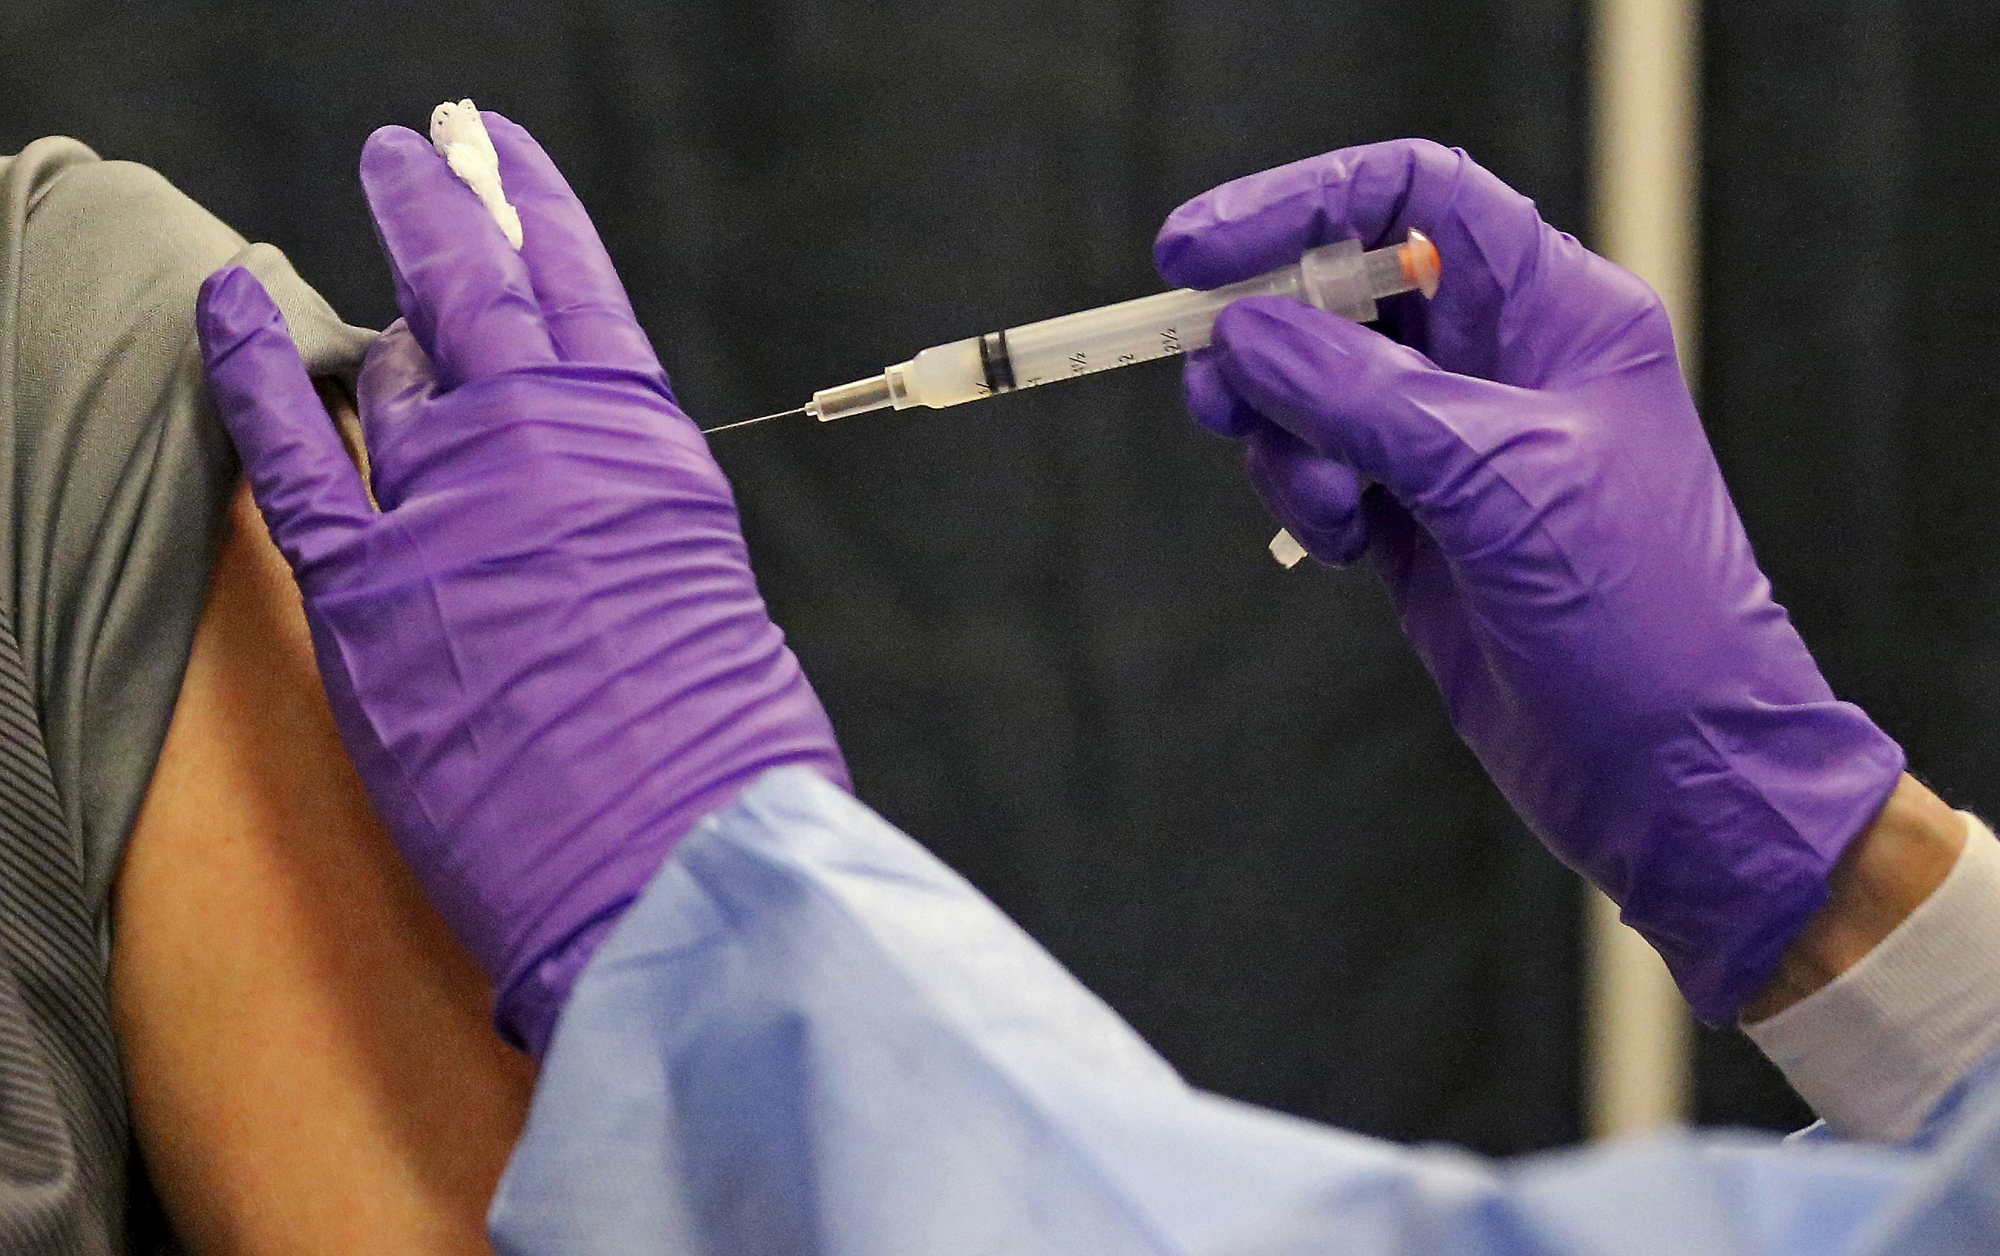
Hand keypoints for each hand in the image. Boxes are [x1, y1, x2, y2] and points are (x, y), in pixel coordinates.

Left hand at [197, 114, 846, 1055]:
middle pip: (477, 289)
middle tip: (416, 154)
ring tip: (383, 274)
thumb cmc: (724, 761)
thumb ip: (641, 535)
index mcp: (648, 446)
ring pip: (393, 370)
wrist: (671, 866)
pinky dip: (248, 370)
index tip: (499, 154)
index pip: (579, 289)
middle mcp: (546, 444)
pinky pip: (289, 451)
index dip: (532, 207)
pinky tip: (224, 307)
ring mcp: (449, 505)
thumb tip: (585, 521)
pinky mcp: (366, 591)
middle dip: (442, 206)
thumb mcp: (716, 604)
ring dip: (387, 321)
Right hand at [1157, 139, 1904, 1022]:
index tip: (1194, 250)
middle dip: (1267, 335)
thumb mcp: (1498, 484)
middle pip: (1344, 291)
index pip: (1415, 196)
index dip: (1300, 203)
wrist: (1676, 777)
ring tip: (1326, 509)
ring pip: (1315, 387)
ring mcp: (1456, 447)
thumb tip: (1245, 330)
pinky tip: (1342, 548)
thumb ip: (1364, 394)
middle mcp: (1505, 363)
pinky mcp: (1420, 524)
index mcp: (1557, 312)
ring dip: (1284, 434)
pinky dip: (1301, 493)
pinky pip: (1321, 467)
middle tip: (1213, 389)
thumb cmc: (1637, 617)